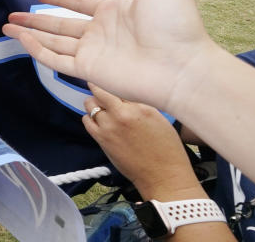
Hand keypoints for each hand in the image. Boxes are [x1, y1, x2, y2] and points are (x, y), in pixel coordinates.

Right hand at [2, 0, 220, 110]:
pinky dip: (37, 49)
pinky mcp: (89, 71)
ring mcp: (94, 53)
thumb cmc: (177, 22)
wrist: (184, 66)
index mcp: (116, 11)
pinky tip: (21, 38)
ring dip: (30, 33)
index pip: (81, 4)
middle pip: (61, 24)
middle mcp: (102, 32)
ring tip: (7, 26)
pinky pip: (56, 60)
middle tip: (12, 15)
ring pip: (53, 41)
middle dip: (36, 19)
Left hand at [83, 85, 198, 198]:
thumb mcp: (158, 117)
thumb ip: (139, 103)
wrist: (164, 176)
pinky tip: (98, 120)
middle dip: (100, 90)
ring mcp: (109, 127)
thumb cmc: (167, 148)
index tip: (110, 78)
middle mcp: (122, 114)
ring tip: (102, 107)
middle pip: (99, 91)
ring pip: (90, 104)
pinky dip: (89, 117)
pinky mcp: (102, 140)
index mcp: (139, 107)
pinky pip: (86, 120)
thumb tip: (124, 95)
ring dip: (94, 103)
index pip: (117, 85)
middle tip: (104, 92)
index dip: (113, 82)